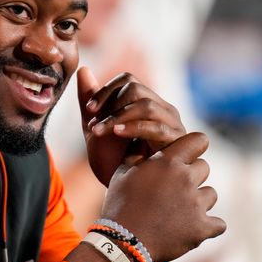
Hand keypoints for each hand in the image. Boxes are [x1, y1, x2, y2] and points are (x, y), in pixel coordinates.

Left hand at [77, 68, 185, 185]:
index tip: (89, 109)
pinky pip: (156, 127)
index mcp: (144, 103)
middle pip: (136, 89)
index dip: (106, 90)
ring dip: (117, 117)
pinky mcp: (177, 142)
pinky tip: (115, 134)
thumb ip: (89, 102)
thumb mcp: (95, 129)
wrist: (124, 193)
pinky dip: (133, 127)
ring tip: (97, 132)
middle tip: (91, 125)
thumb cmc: (112, 162)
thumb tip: (84, 69)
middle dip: (110, 105)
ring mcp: (172, 124)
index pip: (128, 80)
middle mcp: (161, 109)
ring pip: (145, 105)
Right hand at [101, 132, 225, 261]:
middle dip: (191, 176)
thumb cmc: (119, 204)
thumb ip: (137, 154)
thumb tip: (143, 142)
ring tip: (176, 212)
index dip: (194, 147)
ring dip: (198, 200)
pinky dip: (207, 226)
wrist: (122, 241)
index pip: (199, 140)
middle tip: (172, 190)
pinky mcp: (202, 228)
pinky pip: (218, 223)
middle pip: (204, 167)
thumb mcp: (122, 174)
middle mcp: (185, 178)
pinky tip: (189, 229)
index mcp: (167, 162)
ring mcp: (196, 204)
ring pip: (210, 194)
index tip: (188, 156)